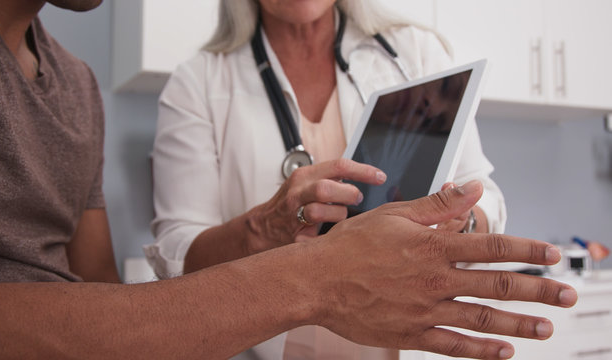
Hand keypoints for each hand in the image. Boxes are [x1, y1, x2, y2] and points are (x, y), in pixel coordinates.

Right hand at [245, 159, 385, 253]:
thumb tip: (365, 178)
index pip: (338, 166)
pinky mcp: (294, 235)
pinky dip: (328, 237)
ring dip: (338, 215)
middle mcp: (297, 192)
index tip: (380, 177)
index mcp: (304, 175)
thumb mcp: (308, 183)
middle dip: (348, 194)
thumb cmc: (291, 204)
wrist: (263, 227)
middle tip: (357, 198)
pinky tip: (329, 234)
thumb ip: (331, 179)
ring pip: (320, 212)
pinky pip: (317, 236)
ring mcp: (292, 213)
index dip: (363, 171)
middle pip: (327, 188)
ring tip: (338, 216)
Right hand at [308, 180, 576, 358]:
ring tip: (547, 327)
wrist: (316, 280)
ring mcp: (425, 309)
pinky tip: (504, 351)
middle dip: (538, 289)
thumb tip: (472, 189)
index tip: (551, 253)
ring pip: (483, 318)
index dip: (526, 249)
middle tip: (566, 295)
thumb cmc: (350, 246)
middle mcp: (435, 279)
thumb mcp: (394, 216)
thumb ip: (438, 205)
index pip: (491, 246)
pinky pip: (454, 344)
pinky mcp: (411, 333)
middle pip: (497, 284)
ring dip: (519, 323)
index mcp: (432, 247)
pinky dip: (482, 350)